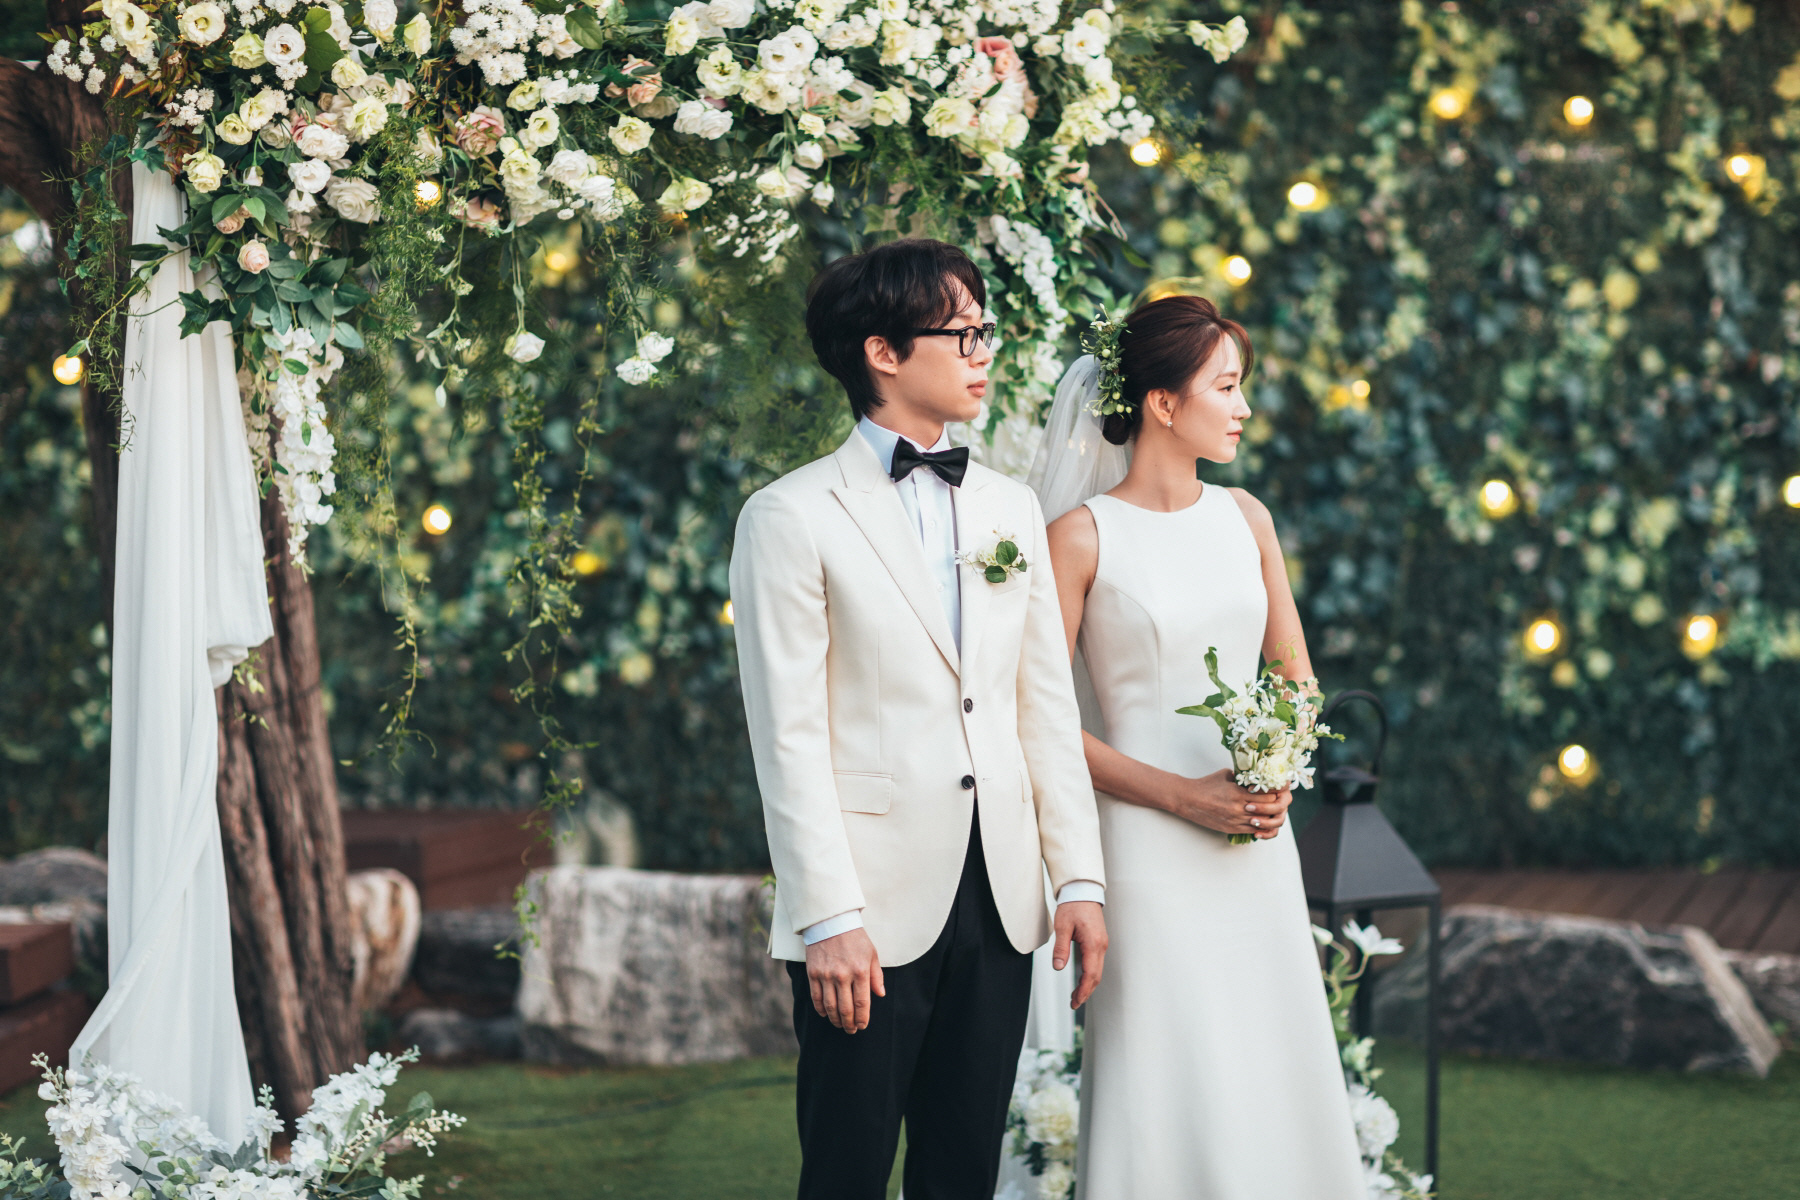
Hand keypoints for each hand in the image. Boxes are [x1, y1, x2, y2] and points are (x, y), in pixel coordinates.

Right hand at [804, 927, 884, 1033]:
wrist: (831, 922)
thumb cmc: (854, 938)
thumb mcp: (871, 954)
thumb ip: (876, 976)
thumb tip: (880, 995)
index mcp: (860, 971)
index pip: (862, 1003)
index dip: (862, 1018)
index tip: (862, 1026)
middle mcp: (843, 976)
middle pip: (845, 1009)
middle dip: (849, 1024)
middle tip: (851, 1030)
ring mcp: (826, 975)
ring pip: (830, 1006)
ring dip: (835, 1020)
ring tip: (839, 1025)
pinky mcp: (813, 973)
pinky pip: (816, 997)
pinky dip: (820, 1009)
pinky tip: (825, 1014)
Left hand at [1053, 900, 1107, 1008]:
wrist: (1083, 891)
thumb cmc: (1072, 906)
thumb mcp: (1062, 926)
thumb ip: (1061, 948)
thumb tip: (1058, 968)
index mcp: (1093, 943)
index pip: (1090, 974)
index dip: (1083, 990)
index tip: (1075, 1002)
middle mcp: (1101, 946)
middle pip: (1096, 976)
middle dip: (1086, 992)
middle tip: (1073, 1004)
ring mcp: (1102, 944)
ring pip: (1097, 971)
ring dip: (1088, 985)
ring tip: (1075, 996)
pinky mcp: (1100, 942)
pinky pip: (1097, 963)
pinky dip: (1090, 975)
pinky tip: (1081, 980)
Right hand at [1164, 770, 1292, 839]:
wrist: (1187, 799)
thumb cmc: (1206, 785)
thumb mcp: (1226, 775)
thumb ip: (1243, 777)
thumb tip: (1256, 776)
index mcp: (1238, 793)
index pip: (1268, 795)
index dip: (1276, 792)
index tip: (1280, 788)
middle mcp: (1239, 809)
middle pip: (1268, 809)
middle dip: (1275, 804)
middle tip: (1280, 799)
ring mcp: (1235, 821)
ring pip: (1262, 822)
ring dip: (1268, 816)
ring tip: (1273, 810)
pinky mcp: (1231, 829)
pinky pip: (1252, 830)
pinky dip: (1259, 826)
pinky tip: (1262, 820)